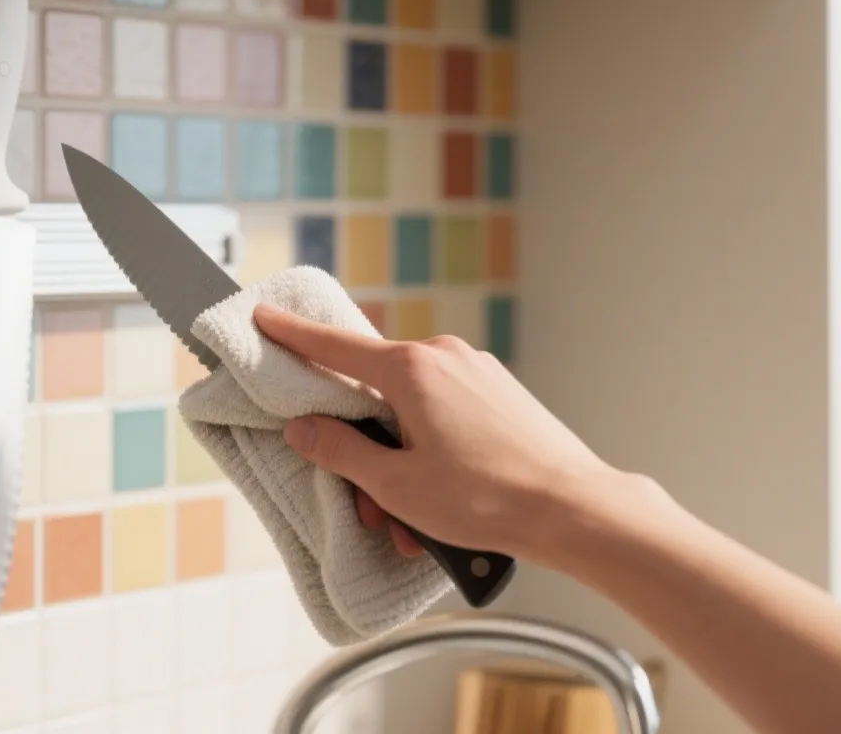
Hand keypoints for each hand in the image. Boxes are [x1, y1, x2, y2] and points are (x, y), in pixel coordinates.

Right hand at [255, 304, 612, 561]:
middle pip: (376, 396)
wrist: (575, 508)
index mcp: (411, 370)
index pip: (335, 345)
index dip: (293, 334)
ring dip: (402, 465)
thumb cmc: (488, 498)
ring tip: (416, 523)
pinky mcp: (501, 395)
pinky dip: (435, 456)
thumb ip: (342, 451)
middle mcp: (444, 358)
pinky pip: (448, 418)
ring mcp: (478, 374)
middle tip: (369, 504)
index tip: (265, 317)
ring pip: (414, 414)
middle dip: (365, 451)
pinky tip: (446, 502)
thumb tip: (306, 428)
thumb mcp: (396, 485)